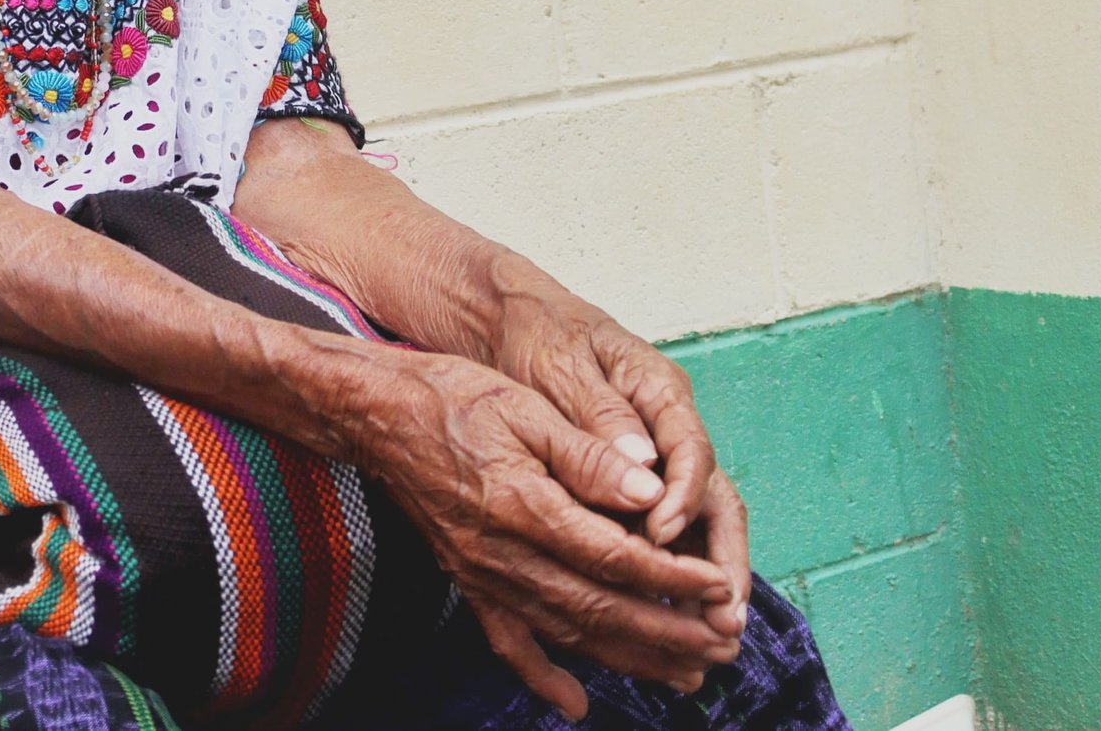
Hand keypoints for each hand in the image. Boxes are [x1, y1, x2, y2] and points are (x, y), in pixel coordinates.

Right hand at [350, 346, 743, 719]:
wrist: (376, 416)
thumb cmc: (452, 400)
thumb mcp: (526, 409)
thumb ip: (589, 455)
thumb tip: (651, 490)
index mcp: (524, 504)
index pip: (613, 555)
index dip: (671, 577)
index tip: (719, 587)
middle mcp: (503, 551)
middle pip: (598, 605)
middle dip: (668, 631)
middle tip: (724, 644)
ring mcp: (482, 572)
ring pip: (566, 629)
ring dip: (630, 656)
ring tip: (688, 673)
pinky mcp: (467, 580)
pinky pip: (507, 639)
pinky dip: (542, 675)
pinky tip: (575, 703)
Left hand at [485, 271, 751, 630]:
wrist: (511, 318)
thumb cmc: (537, 335)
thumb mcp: (562, 364)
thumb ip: (601, 414)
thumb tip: (643, 464)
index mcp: (660, 393)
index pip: (692, 453)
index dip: (684, 500)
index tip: (662, 537)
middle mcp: (669, 430)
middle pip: (715, 502)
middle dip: (723, 562)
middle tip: (724, 619)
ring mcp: (656, 458)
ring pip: (695, 527)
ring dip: (703, 580)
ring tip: (711, 638)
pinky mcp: (632, 482)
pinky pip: (663, 533)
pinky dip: (667, 575)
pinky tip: (665, 620)